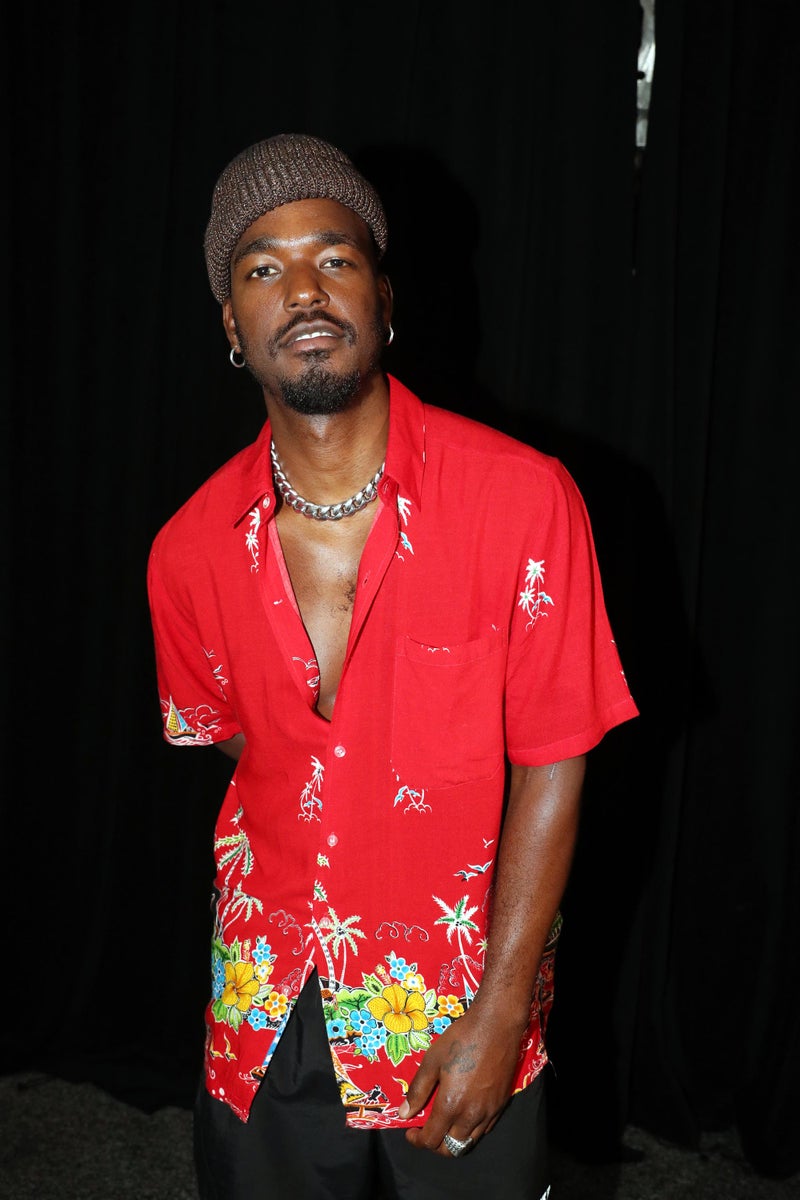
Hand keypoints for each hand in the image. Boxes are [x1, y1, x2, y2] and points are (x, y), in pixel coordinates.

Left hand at [397, 1003, 523, 1156]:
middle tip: (426, 1131)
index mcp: (451, 1105)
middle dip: (435, 1145)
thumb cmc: (461, 1039)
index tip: (410, 1131)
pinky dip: (471, 1131)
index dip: (417, 1140)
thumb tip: (404, 1114)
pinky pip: (484, 1130)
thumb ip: (418, 1090)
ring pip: (469, 1142)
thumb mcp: (432, 1060)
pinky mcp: (501, 1105)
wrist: (497, 1026)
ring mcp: (489, 1112)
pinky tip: (464, 1114)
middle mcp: (471, 1115)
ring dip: (453, 1140)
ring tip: (444, 1124)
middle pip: (451, 1149)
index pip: (431, 1140)